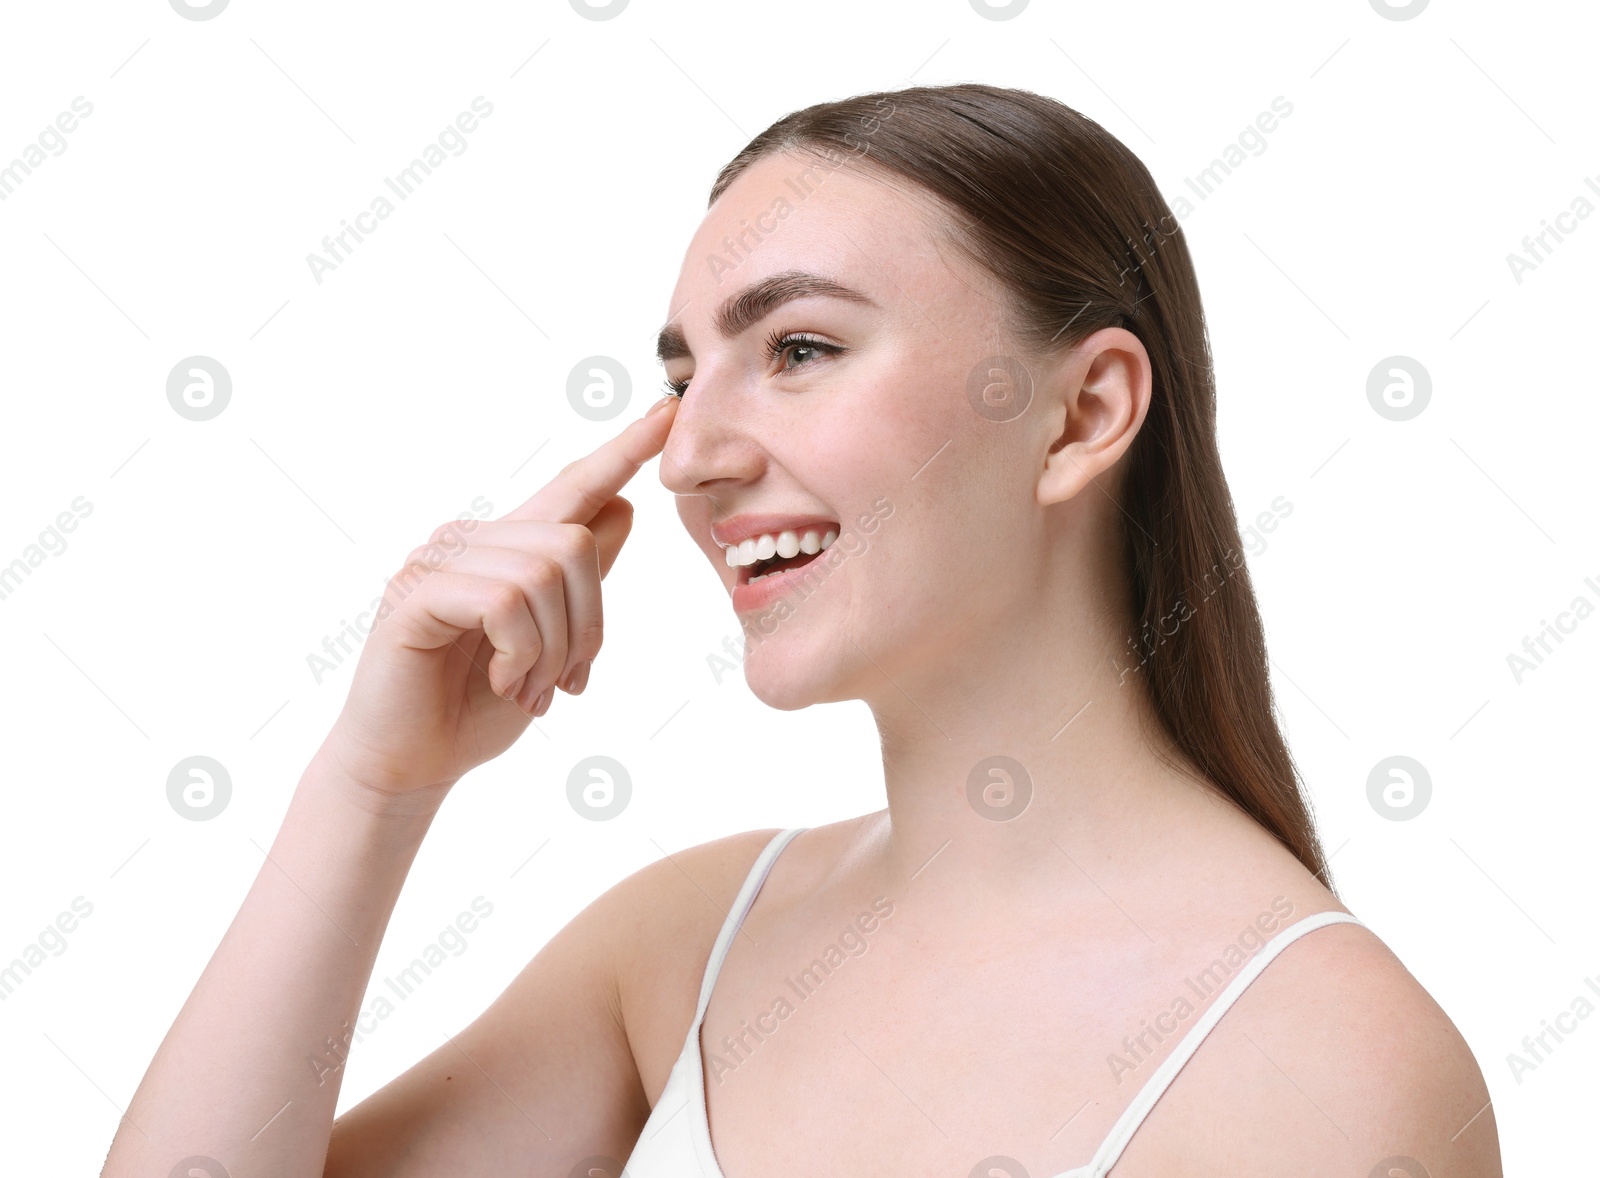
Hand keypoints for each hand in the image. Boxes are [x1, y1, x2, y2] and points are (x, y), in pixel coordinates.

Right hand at [318, 396, 678, 806]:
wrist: (413, 764)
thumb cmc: (477, 705)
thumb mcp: (551, 642)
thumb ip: (580, 580)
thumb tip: (624, 508)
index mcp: (509, 548)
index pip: (575, 487)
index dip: (623, 450)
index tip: (667, 411)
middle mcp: (472, 540)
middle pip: (575, 544)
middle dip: (588, 626)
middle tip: (567, 683)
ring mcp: (438, 561)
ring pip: (544, 574)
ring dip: (553, 650)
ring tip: (532, 690)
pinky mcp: (416, 594)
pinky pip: (504, 600)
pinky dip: (521, 653)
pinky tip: (506, 683)